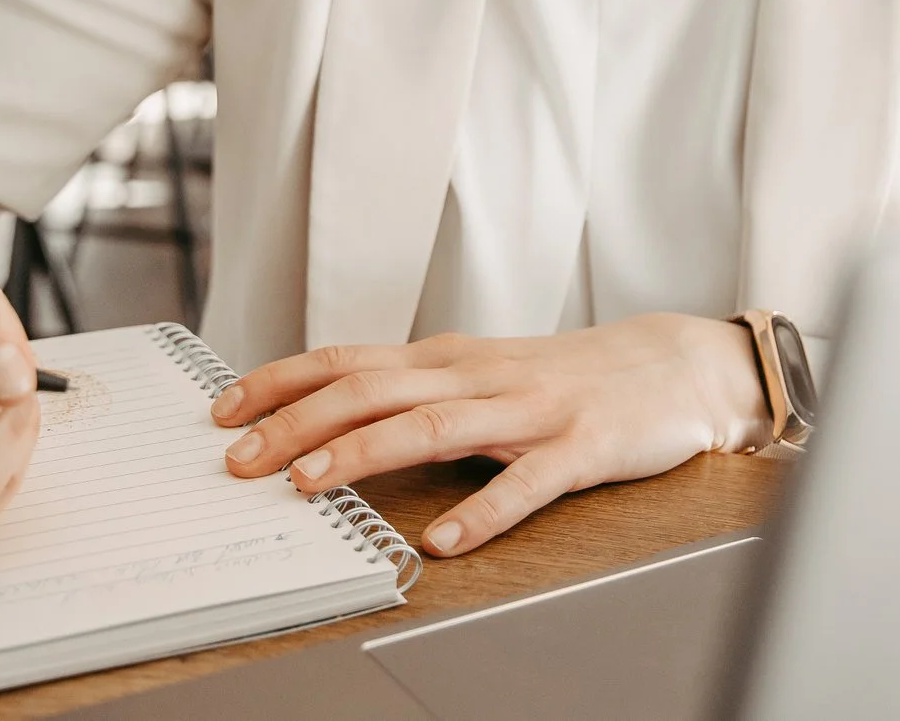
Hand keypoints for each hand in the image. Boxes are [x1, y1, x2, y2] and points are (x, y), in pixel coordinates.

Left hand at [209, 314, 771, 556]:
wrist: (675, 364)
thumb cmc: (568, 376)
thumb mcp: (481, 373)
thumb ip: (415, 391)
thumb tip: (330, 416)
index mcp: (448, 358)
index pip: (347, 359)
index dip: (282, 381)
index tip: (224, 409)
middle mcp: (478, 375)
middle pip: (372, 389)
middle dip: (298, 423)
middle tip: (241, 461)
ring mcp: (529, 410)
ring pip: (432, 425)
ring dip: (363, 454)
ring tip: (311, 486)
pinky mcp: (580, 448)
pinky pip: (525, 484)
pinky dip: (481, 513)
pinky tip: (444, 542)